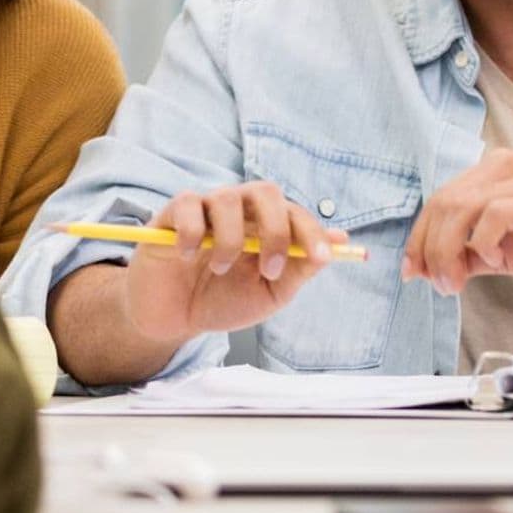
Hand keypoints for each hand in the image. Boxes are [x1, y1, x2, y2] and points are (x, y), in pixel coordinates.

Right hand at [120, 182, 348, 343]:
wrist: (173, 320)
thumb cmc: (222, 301)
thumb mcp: (268, 294)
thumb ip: (300, 268)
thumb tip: (339, 240)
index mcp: (266, 225)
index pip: (296, 213)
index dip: (313, 232)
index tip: (322, 259)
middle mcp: (239, 210)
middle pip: (266, 192)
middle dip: (275, 229)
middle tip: (268, 270)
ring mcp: (206, 208)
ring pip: (227, 198)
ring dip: (230, 240)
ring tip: (221, 269)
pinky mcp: (172, 213)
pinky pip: (187, 204)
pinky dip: (191, 232)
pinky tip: (186, 256)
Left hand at [402, 149, 512, 294]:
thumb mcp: (508, 250)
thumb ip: (469, 253)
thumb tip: (424, 267)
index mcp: (499, 170)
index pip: (441, 198)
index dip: (419, 237)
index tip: (413, 271)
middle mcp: (512, 165)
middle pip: (445, 201)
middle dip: (430, 249)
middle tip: (439, 285)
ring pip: (463, 207)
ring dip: (449, 252)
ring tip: (457, 282)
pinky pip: (496, 215)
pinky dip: (484, 243)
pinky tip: (495, 259)